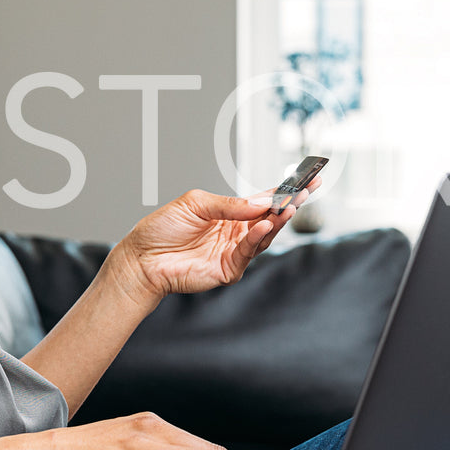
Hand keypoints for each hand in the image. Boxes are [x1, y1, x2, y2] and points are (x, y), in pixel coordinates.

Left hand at [115, 179, 319, 300]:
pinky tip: (264, 225)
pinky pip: (248, 252)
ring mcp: (234, 252)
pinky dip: (257, 238)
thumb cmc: (162, 229)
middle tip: (308, 190)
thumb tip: (261, 201)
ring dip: (278, 221)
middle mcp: (236, 233)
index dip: (284, 192)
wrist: (142, 257)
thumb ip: (229, 204)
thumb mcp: (195, 204)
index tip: (306, 179)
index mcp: (230, 214)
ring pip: (265, 236)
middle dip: (290, 204)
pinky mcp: (228, 269)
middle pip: (271, 218)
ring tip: (290, 207)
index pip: (263, 201)